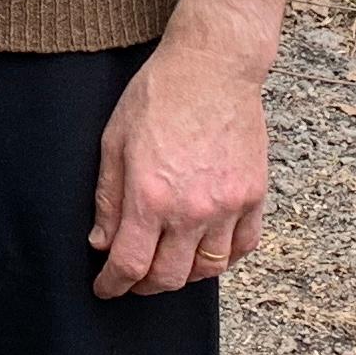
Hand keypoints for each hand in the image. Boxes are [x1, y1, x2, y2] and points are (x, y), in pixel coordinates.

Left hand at [89, 33, 271, 298]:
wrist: (213, 66)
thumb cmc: (159, 95)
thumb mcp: (114, 141)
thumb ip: (108, 198)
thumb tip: (101, 242)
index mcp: (151, 196)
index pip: (130, 264)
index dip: (113, 284)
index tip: (106, 288)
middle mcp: (192, 209)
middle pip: (169, 276)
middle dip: (144, 286)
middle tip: (132, 280)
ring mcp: (228, 205)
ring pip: (208, 270)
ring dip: (184, 274)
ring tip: (168, 264)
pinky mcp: (254, 195)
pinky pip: (243, 247)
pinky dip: (224, 259)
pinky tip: (206, 251)